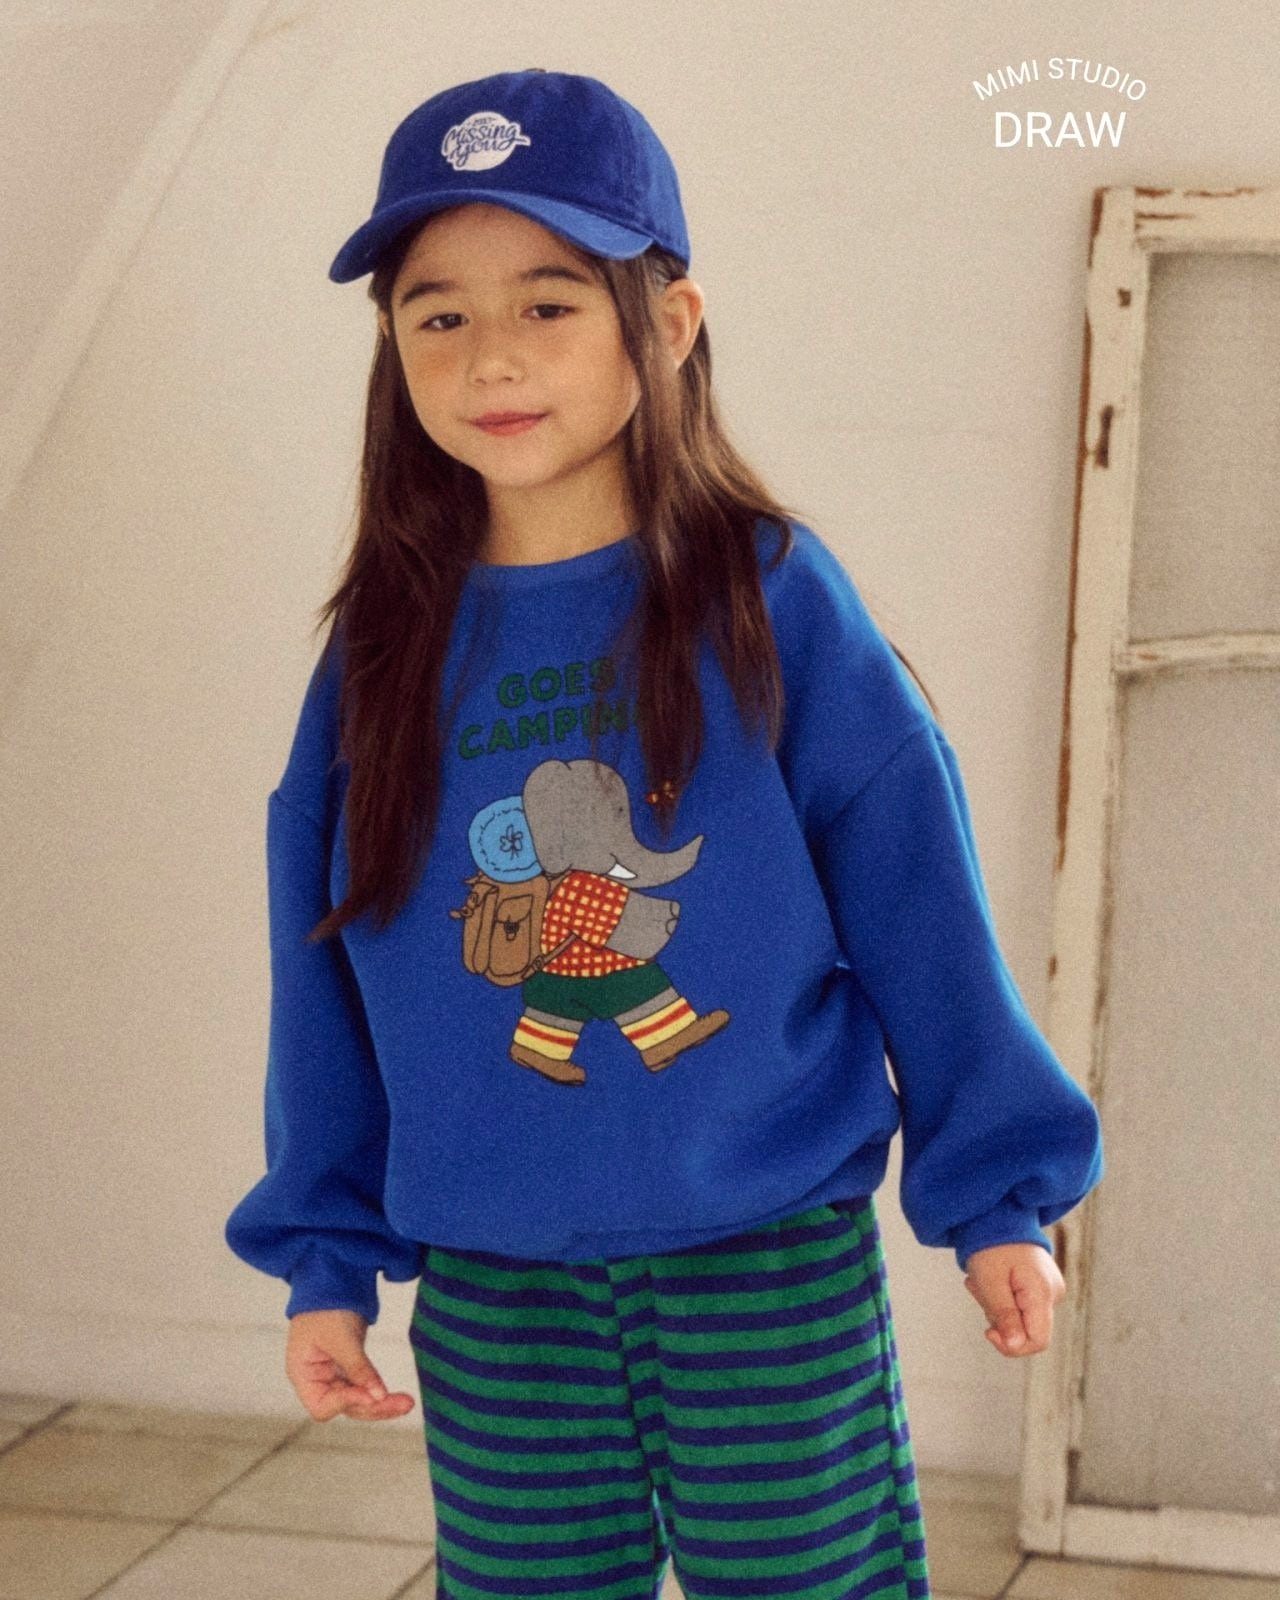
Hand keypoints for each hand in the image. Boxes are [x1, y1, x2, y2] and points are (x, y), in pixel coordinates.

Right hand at [285, 1309, 415, 1420]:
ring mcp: (333, 1376)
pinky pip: (364, 1387)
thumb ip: (358, 1368)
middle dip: (374, 1407)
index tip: (370, 1395)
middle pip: (344, 1407)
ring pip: (358, 1400)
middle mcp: (316, 1381)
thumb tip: (378, 1396)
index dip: (346, 1404)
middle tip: (404, 1404)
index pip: (322, 1406)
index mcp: (303, 1374)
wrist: (332, 1281)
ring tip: (407, 1403)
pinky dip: (379, 1391)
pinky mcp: (349, 1368)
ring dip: (382, 1403)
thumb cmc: (326, 1306)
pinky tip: (398, 1396)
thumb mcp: (341, 1337)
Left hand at [962, 1242, 1064, 1356]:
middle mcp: (1053, 1293)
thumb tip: (1014, 1344)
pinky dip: (1001, 1297)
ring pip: (1020, 1317)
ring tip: (982, 1281)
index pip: (1038, 1341)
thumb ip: (1004, 1315)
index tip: (988, 1331)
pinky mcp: (1040, 1285)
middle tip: (978, 1290)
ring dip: (995, 1306)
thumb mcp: (990, 1282)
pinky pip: (1020, 1304)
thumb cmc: (991, 1245)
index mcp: (1043, 1293)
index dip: (1012, 1346)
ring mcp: (1048, 1288)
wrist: (997, 1215)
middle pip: (1026, 1330)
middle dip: (998, 1318)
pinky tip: (991, 1280)